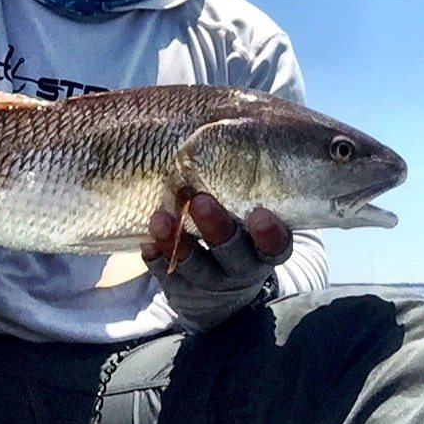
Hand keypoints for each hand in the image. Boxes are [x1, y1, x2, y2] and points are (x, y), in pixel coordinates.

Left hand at [141, 193, 291, 331]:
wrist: (218, 296)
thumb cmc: (234, 233)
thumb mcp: (246, 215)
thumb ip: (244, 181)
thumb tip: (242, 128)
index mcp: (262, 248)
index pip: (276, 245)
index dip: (269, 234)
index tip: (259, 215)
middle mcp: (241, 268)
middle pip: (234, 253)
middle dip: (217, 229)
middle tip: (200, 202)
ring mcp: (211, 283)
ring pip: (197, 267)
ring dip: (178, 242)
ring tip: (160, 219)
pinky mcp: (182, 291)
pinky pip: (168, 278)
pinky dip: (157, 259)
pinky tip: (147, 243)